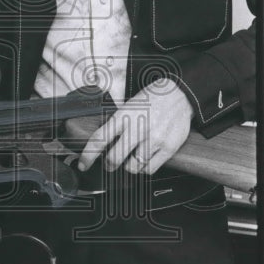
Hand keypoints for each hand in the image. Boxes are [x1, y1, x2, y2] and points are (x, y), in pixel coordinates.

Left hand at [77, 82, 193, 174]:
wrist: (180, 94)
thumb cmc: (152, 100)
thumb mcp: (129, 106)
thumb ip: (117, 124)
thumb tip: (102, 144)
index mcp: (124, 116)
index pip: (99, 139)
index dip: (88, 156)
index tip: (83, 165)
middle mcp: (138, 128)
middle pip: (115, 158)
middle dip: (109, 164)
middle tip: (111, 163)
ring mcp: (154, 139)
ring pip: (132, 167)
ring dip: (128, 166)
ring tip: (132, 158)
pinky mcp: (168, 147)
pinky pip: (149, 169)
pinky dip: (144, 168)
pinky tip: (144, 159)